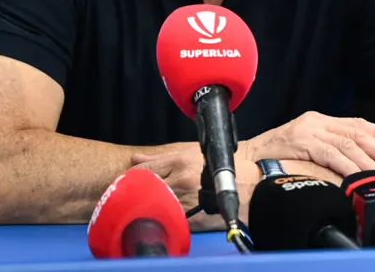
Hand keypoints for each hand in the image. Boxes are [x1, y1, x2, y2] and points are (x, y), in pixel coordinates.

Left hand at [130, 142, 259, 230]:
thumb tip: (135, 158)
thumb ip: (161, 158)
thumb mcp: (193, 154)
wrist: (252, 188)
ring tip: (138, 209)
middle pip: (144, 186)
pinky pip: (169, 219)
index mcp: (179, 160)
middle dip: (133, 192)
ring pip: (154, 203)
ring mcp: (186, 198)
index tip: (122, 183)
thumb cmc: (224, 168)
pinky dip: (161, 220)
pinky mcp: (192, 218)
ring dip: (144, 206)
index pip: (143, 169)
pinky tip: (157, 220)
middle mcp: (180, 178)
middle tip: (124, 198)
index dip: (129, 177)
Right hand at [243, 111, 374, 177]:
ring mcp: (308, 130)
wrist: (245, 160)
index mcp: (317, 121)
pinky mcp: (301, 142)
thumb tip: (352, 164)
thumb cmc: (274, 159)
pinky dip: (347, 164)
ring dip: (369, 159)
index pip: (354, 124)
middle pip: (355, 132)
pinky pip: (330, 153)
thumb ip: (325, 150)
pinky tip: (359, 174)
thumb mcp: (303, 149)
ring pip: (346, 143)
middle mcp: (315, 121)